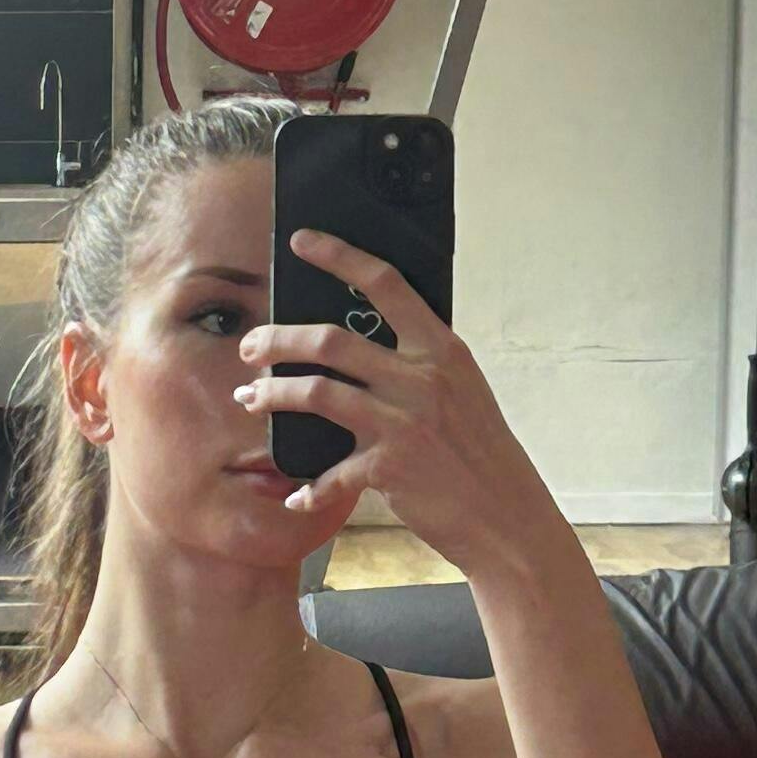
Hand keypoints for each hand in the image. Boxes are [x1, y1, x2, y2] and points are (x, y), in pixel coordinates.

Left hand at [236, 231, 561, 568]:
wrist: (507, 516)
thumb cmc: (481, 452)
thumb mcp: (462, 390)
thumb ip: (420, 363)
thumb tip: (364, 344)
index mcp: (442, 349)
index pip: (386, 284)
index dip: (339, 256)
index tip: (301, 241)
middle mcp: (421, 378)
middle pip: (330, 340)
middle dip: (277, 339)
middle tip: (250, 347)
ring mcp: (404, 421)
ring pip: (316, 392)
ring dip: (273, 393)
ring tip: (249, 397)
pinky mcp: (390, 467)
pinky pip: (330, 471)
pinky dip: (309, 485)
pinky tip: (297, 493)